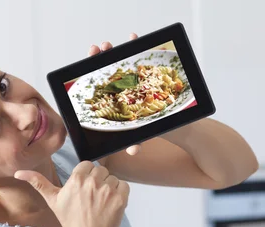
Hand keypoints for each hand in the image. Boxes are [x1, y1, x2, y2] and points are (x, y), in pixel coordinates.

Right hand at [14, 162, 129, 226]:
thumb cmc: (71, 220)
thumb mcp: (53, 201)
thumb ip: (38, 183)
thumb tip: (18, 172)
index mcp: (76, 179)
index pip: (86, 165)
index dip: (86, 176)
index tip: (84, 189)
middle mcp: (92, 182)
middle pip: (100, 170)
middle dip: (98, 181)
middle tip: (92, 197)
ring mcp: (108, 190)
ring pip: (112, 177)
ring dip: (109, 187)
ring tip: (101, 202)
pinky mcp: (120, 198)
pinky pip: (124, 185)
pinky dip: (120, 193)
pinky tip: (111, 204)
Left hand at [88, 32, 141, 155]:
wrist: (174, 126)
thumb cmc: (151, 131)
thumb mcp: (140, 137)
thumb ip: (134, 142)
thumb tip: (132, 150)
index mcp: (114, 99)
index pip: (99, 82)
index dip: (92, 68)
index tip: (91, 57)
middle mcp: (122, 87)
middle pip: (107, 67)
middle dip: (102, 55)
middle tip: (100, 48)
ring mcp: (135, 80)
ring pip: (123, 60)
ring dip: (120, 47)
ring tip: (118, 41)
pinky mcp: (149, 76)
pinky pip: (142, 59)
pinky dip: (139, 46)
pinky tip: (135, 38)